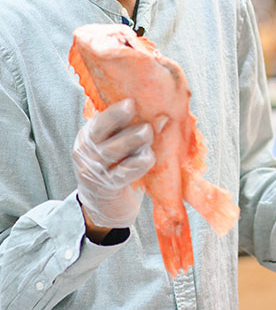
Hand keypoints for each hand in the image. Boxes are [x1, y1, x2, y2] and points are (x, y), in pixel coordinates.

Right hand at [73, 98, 155, 230]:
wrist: (104, 206)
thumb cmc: (114, 168)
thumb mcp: (111, 145)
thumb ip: (123, 129)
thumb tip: (155, 111)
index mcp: (87, 137)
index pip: (98, 122)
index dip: (114, 112)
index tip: (131, 103)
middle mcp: (86, 153)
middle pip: (103, 135)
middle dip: (125, 125)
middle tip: (146, 121)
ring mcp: (95, 171)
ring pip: (113, 152)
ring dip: (134, 141)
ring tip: (148, 133)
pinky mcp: (107, 187)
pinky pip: (123, 173)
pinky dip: (138, 163)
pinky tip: (149, 156)